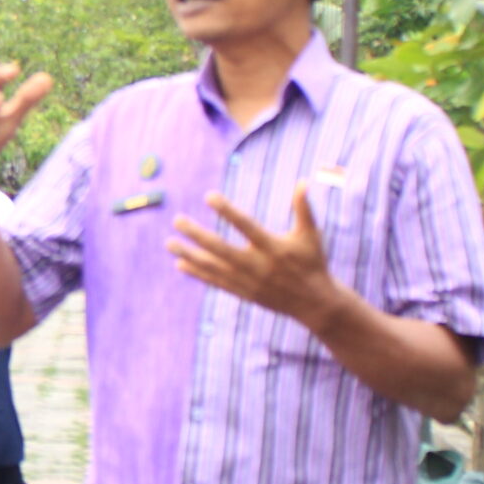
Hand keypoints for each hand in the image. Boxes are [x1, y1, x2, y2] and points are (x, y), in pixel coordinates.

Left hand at [168, 184, 339, 326]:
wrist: (314, 303)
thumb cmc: (312, 263)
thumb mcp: (311, 235)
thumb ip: (304, 208)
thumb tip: (303, 181)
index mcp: (273, 248)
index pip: (246, 226)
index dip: (228, 211)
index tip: (209, 196)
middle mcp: (257, 265)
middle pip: (221, 249)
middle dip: (197, 235)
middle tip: (177, 220)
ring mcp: (248, 281)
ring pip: (213, 267)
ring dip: (190, 254)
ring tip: (169, 242)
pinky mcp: (243, 292)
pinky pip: (215, 282)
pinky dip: (197, 273)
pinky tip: (180, 263)